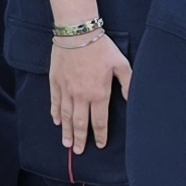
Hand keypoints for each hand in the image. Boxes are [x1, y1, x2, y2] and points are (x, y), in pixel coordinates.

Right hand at [48, 31, 130, 153]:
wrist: (77, 33)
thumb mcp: (121, 64)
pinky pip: (54, 102)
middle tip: (78, 152)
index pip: (99, 121)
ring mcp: (66, 90)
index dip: (100, 135)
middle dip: (80, 139)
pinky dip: (55, 113)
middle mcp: (81, 96)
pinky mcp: (55, 82)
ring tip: (66, 143)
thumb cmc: (101, 47)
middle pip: (80, 123)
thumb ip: (127, 83)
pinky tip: (56, 121)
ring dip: (66, 131)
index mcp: (99, 94)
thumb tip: (130, 99)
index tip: (100, 144)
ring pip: (66, 116)